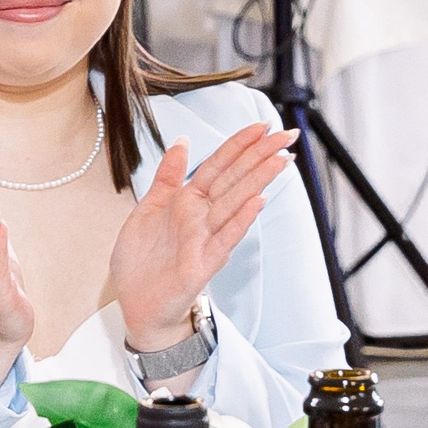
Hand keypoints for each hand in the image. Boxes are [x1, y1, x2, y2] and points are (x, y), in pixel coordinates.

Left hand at [109, 124, 297, 352]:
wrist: (138, 302)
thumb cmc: (144, 259)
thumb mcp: (148, 208)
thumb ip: (167, 176)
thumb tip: (183, 141)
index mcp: (187, 201)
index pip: (218, 166)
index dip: (239, 145)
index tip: (262, 124)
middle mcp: (201, 217)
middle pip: (234, 179)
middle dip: (260, 156)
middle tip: (288, 134)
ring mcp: (206, 239)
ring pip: (236, 203)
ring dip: (258, 181)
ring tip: (281, 159)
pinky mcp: (203, 263)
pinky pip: (225, 237)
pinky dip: (240, 219)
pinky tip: (256, 202)